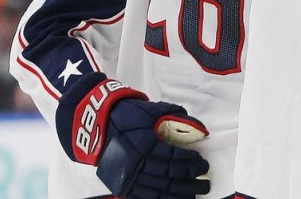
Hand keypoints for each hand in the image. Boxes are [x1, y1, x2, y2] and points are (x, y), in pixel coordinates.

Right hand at [55, 73, 210, 197]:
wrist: (95, 124)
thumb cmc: (127, 114)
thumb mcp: (151, 110)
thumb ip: (176, 117)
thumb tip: (201, 128)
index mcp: (144, 144)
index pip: (174, 158)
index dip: (191, 162)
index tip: (202, 162)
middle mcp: (136, 163)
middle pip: (169, 176)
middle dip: (190, 180)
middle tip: (205, 180)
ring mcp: (128, 177)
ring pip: (159, 190)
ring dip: (180, 193)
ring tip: (196, 193)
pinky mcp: (122, 185)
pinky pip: (145, 197)